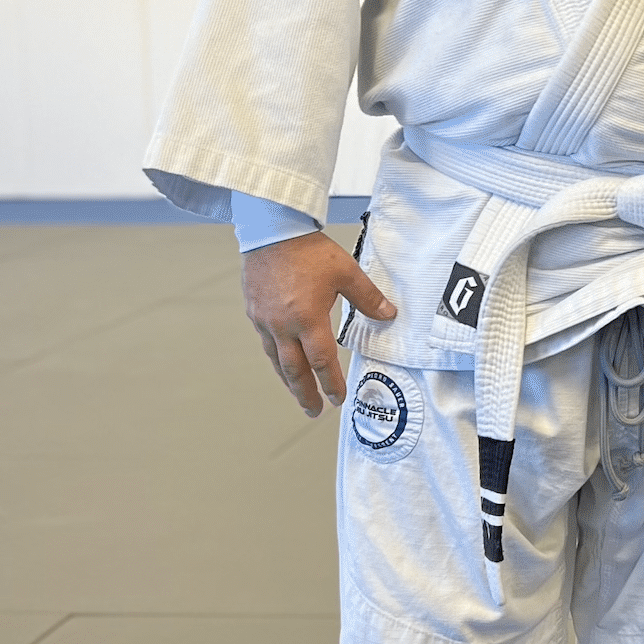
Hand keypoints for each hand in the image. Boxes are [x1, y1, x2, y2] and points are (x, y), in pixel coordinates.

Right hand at [242, 233, 396, 416]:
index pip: (321, 362)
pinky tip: (282, 361)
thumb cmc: (309, 251)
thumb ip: (368, 298)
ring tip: (298, 393)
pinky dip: (276, 358)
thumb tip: (389, 315)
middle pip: (294, 371)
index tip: (338, 399)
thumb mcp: (346, 272)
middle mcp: (283, 326)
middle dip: (305, 394)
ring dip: (289, 381)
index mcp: (308, 319)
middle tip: (314, 411)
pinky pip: (266, 343)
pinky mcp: (255, 312)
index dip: (330, 383)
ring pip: (277, 360)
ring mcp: (265, 320)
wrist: (272, 231)